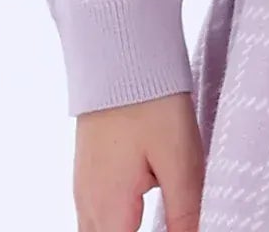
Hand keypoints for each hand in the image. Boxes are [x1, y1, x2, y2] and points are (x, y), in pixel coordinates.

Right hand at [71, 90, 203, 231]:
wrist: (120, 54)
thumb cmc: (153, 104)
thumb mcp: (181, 161)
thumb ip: (185, 214)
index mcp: (111, 211)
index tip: (177, 224)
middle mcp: (89, 205)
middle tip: (166, 218)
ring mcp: (83, 187)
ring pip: (96, 231)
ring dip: (123, 229)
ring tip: (152, 216)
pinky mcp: (87, 170)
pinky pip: (94, 214)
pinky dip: (114, 220)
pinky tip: (135, 209)